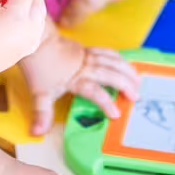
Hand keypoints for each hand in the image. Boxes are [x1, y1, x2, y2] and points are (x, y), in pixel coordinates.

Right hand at [0, 0, 48, 81]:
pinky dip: (32, 21)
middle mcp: (29, 31)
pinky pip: (35, 30)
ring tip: (12, 3)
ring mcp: (29, 43)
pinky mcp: (25, 52)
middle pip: (38, 3)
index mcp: (18, 16)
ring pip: (39, 17)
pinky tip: (18, 19)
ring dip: (32, 6)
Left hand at [17, 36, 139, 136]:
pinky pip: (108, 52)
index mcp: (76, 79)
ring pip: (114, 61)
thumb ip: (41, 113)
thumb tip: (36, 133)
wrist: (36, 41)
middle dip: (126, 85)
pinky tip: (126, 65)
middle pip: (111, 75)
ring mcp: (88, 57)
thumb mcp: (39, 93)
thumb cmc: (39, 68)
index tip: (116, 115)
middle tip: (136, 98)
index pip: (95, 92)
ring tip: (138, 82)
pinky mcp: (88, 49)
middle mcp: (86, 67)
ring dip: (128, 71)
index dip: (106, 103)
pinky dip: (120, 59)